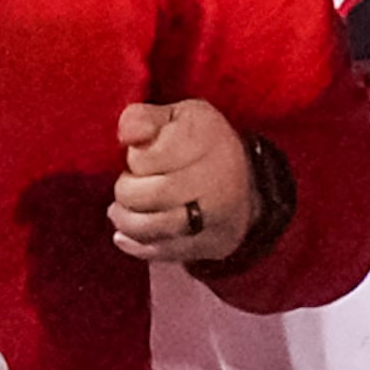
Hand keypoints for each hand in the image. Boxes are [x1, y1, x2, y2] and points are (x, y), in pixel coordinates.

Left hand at [109, 100, 256, 262]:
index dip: (132, 159)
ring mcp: (216, 215)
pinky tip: (125, 234)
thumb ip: (144, 118)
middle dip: (126, 191)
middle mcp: (217, 176)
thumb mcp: (177, 117)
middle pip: (146, 195)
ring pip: (151, 228)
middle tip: (131, 183)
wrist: (248, 183)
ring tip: (121, 209)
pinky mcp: (212, 244)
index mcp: (205, 137)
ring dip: (125, 220)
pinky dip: (136, 245)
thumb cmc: (201, 144)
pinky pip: (162, 252)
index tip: (140, 156)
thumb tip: (126, 136)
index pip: (143, 158)